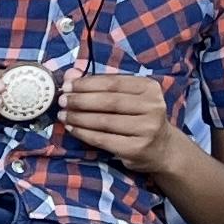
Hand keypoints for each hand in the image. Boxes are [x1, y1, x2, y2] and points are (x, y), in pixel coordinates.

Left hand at [58, 70, 180, 172]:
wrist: (162, 148)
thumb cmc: (138, 117)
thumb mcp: (126, 96)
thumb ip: (100, 84)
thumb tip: (71, 74)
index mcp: (150, 88)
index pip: (113, 82)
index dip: (86, 84)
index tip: (67, 85)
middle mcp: (153, 107)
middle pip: (108, 101)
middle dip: (80, 100)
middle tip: (61, 100)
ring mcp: (147, 129)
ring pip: (104, 121)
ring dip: (78, 117)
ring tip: (63, 114)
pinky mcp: (137, 148)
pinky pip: (102, 139)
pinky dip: (83, 133)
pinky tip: (71, 128)